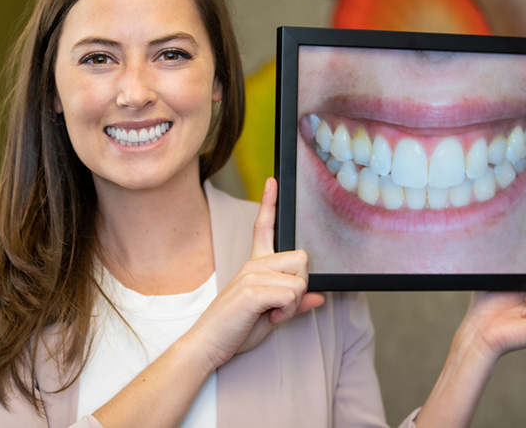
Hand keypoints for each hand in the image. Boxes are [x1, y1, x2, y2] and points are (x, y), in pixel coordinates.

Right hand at [185, 178, 324, 370]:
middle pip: (301, 258)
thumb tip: (318, 297)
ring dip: (293, 304)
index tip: (272, 181)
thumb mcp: (271, 315)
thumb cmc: (235, 329)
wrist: (207, 345)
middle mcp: (253, 264)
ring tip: (271, 313)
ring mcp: (251, 274)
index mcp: (254, 265)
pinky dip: (286, 312)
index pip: (263, 227)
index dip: (269, 203)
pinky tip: (269, 317)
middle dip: (300, 285)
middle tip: (280, 306)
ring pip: (300, 280)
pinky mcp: (252, 290)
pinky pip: (292, 295)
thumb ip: (293, 303)